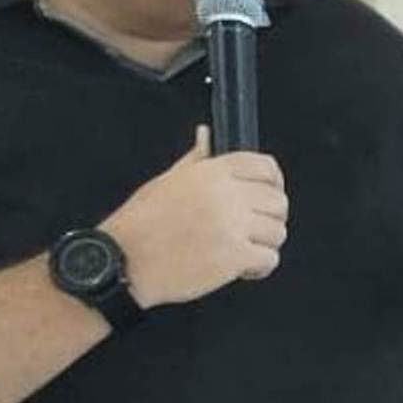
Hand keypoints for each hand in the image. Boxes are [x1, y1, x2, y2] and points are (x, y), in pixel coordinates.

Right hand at [101, 126, 289, 306]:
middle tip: (252, 228)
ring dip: (265, 242)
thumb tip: (206, 135)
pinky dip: (261, 266)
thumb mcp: (167, 181)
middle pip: (277, 201)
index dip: (273, 182)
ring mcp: (232, 226)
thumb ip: (196, 159)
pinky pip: (270, 259)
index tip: (268, 194)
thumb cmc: (141, 223)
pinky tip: (243, 267)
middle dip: (270, 217)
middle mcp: (226, 195)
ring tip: (244, 248)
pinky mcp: (234, 256)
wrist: (124, 261)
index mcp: (212, 172)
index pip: (264, 167)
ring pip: (278, 232)